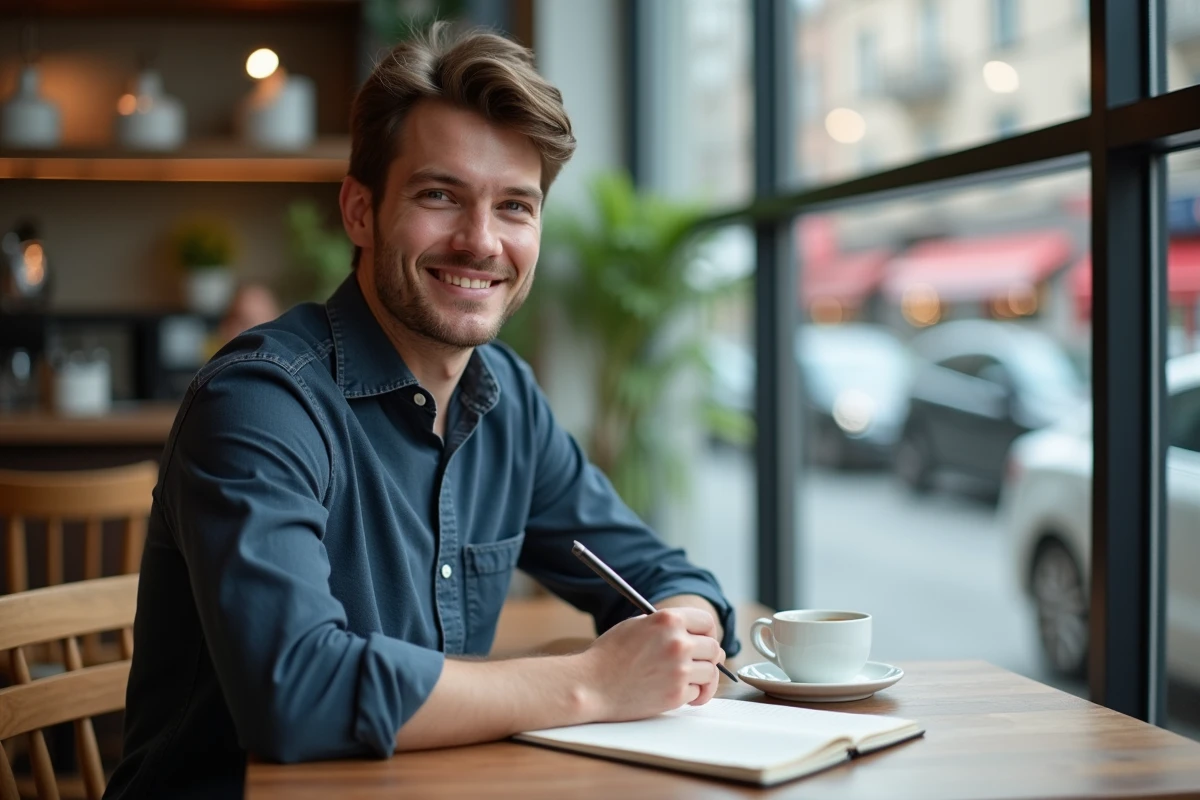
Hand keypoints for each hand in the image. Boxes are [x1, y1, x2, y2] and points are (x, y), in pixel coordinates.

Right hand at [575, 607, 724, 721]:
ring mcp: (679, 670)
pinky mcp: (676, 695)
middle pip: (714, 648)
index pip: (707, 621)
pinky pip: (698, 693)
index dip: (708, 632)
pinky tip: (676, 692)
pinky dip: (691, 694)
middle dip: (707, 657)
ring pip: (710, 673)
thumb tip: (697, 635)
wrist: (591, 686)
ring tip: (686, 680)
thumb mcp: (636, 625)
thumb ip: (667, 626)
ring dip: (702, 678)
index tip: (705, 640)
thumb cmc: (609, 656)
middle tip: (696, 664)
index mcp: (668, 620)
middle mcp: (678, 643)